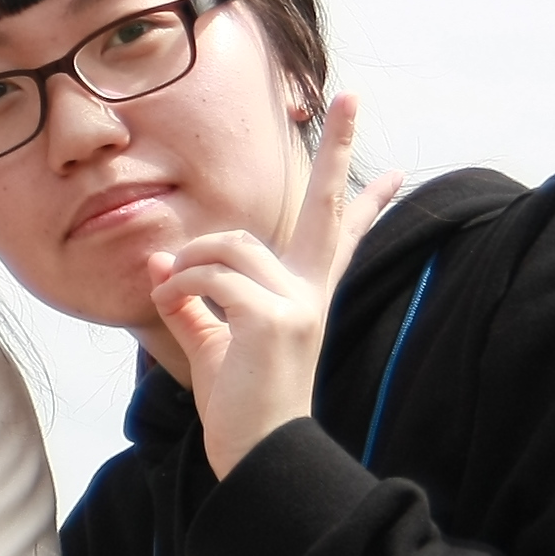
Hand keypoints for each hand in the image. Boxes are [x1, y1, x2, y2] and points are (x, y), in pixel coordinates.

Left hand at [149, 90, 402, 480]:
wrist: (259, 456)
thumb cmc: (240, 410)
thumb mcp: (214, 346)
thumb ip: (191, 301)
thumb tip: (160, 261)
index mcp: (304, 298)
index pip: (339, 240)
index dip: (364, 205)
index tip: (394, 173)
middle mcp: (310, 294)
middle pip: (327, 209)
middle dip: (338, 150)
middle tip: (353, 98)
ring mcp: (297, 304)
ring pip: (229, 245)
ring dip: (188, 264)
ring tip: (170, 293)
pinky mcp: (274, 317)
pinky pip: (211, 277)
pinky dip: (179, 286)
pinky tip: (171, 304)